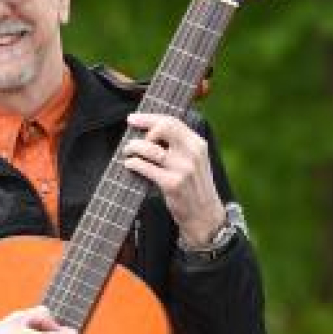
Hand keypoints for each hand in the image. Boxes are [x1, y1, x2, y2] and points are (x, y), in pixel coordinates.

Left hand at [124, 113, 224, 246]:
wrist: (204, 215)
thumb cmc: (194, 187)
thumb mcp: (194, 161)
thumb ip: (179, 146)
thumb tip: (150, 132)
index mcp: (198, 144)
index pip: (172, 122)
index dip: (149, 118)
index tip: (133, 119)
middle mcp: (192, 153)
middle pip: (163, 128)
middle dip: (142, 128)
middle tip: (129, 136)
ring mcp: (183, 169)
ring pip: (151, 149)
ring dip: (133, 148)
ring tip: (127, 152)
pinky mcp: (172, 184)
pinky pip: (146, 168)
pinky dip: (134, 163)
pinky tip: (129, 164)